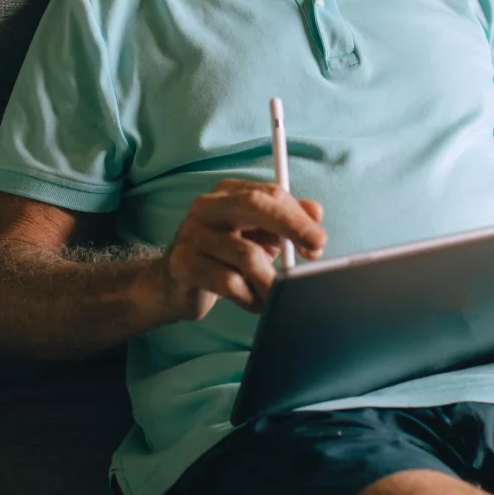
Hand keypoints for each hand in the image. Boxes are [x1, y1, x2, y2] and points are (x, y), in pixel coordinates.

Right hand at [158, 179, 324, 319]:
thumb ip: (288, 222)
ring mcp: (192, 233)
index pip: (270, 194)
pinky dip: (249, 296)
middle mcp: (207, 206)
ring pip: (245, 253)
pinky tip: (253, 302)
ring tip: (276, 294)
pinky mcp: (183, 264)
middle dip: (291, 227)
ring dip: (270, 280)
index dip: (298, 217)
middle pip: (254, 205)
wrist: (174, 285)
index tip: (319, 241)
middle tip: (315, 252)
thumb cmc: (224, 257)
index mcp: (229, 193)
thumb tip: (316, 212)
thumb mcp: (260, 237)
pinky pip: (228, 281)